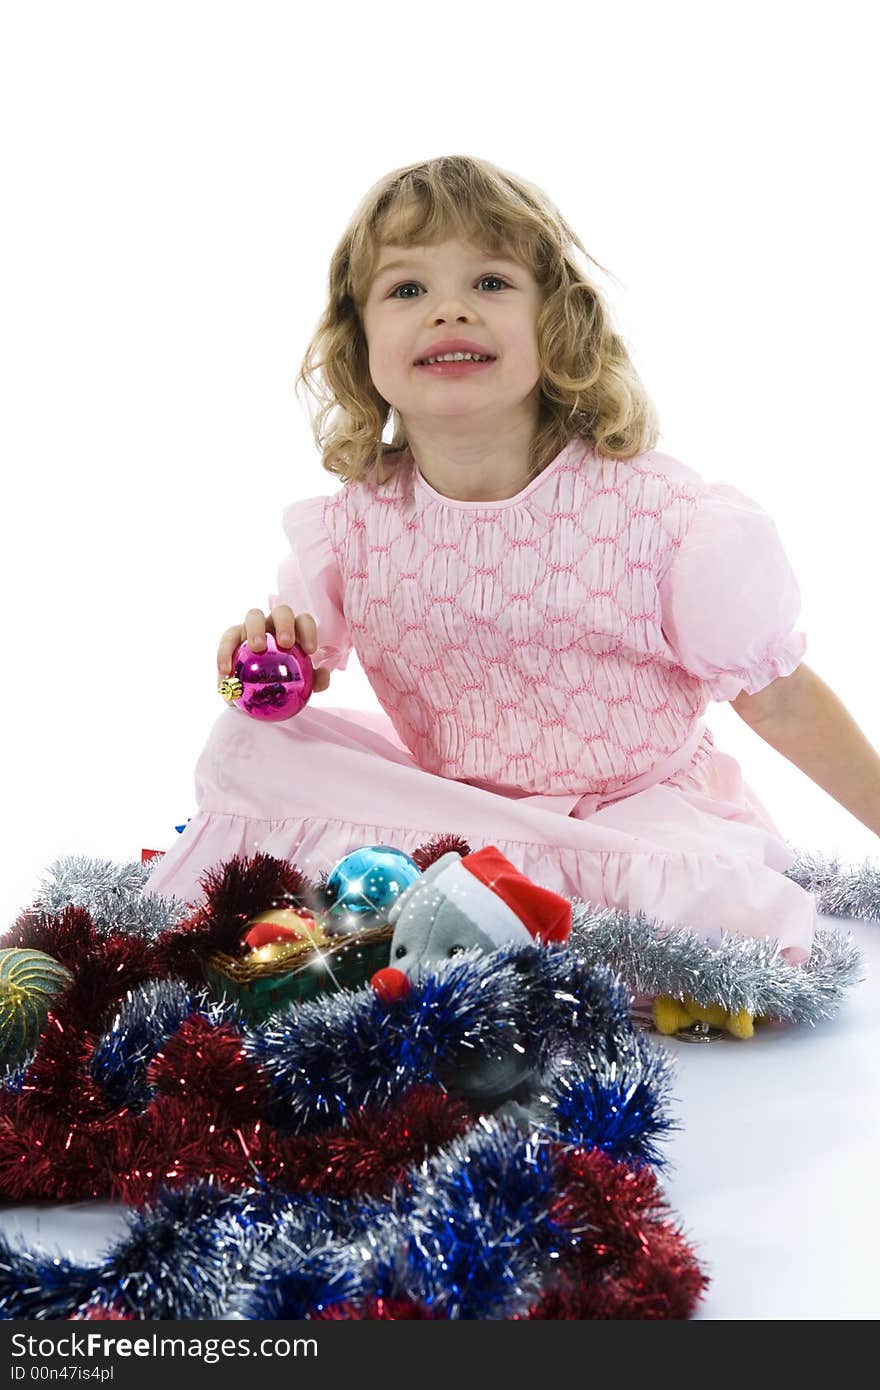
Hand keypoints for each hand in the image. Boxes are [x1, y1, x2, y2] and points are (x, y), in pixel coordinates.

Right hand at [217, 605, 331, 692]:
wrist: (254, 694)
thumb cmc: (282, 683)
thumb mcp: (301, 685)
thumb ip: (315, 681)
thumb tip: (322, 676)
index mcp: (294, 631)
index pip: (303, 622)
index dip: (308, 631)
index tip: (310, 651)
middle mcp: (274, 624)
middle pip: (281, 612)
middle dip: (285, 623)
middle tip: (286, 643)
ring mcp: (252, 626)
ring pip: (253, 615)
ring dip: (256, 628)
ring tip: (257, 647)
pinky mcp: (232, 635)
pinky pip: (228, 639)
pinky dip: (226, 652)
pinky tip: (225, 671)